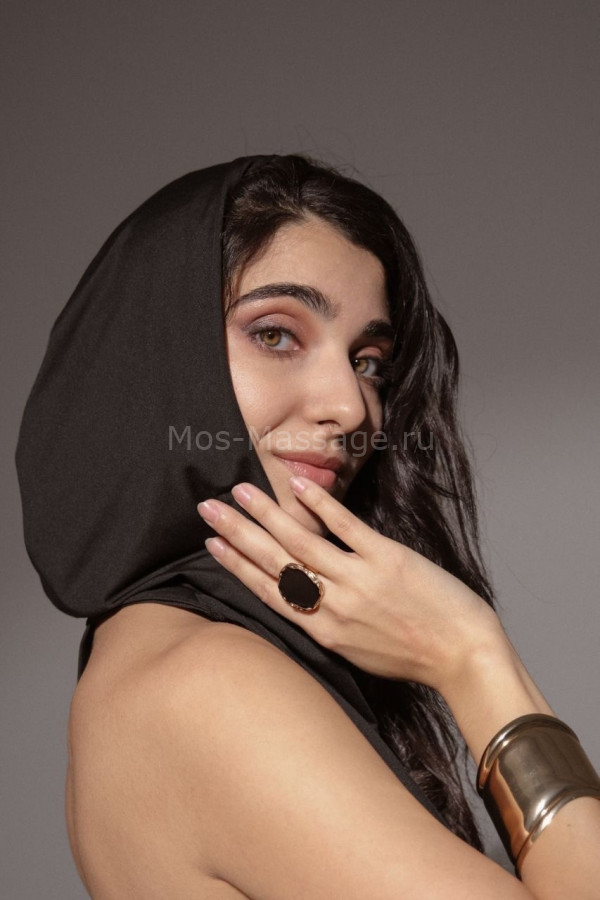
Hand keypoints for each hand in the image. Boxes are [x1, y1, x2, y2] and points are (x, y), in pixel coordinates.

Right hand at [197, 476, 499, 690]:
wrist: (463, 658)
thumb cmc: (411, 656)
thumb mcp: (356, 650)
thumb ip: (326, 621)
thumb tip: (303, 594)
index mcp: (321, 630)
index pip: (267, 590)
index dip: (236, 563)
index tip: (212, 542)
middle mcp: (332, 605)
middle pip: (273, 562)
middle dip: (237, 532)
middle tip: (207, 508)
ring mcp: (358, 580)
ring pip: (301, 542)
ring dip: (266, 513)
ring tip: (241, 491)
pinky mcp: (387, 560)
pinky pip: (347, 528)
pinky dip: (321, 506)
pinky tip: (298, 486)